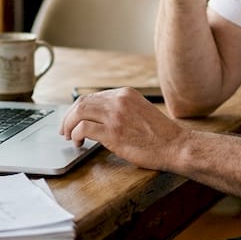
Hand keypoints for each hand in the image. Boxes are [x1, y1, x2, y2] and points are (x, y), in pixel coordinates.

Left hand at [61, 88, 186, 170]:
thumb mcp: (140, 111)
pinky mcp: (113, 132)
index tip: (73, 120)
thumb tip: (98, 118)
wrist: (176, 146)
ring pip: (79, 113)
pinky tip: (79, 142)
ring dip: (69, 126)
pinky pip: (84, 128)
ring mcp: (116, 115)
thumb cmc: (160, 135)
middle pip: (81, 102)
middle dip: (69, 117)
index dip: (78, 109)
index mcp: (125, 94)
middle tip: (65, 130)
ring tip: (70, 137)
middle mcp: (119, 100)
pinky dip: (76, 135)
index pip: (92, 97)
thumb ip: (121, 110)